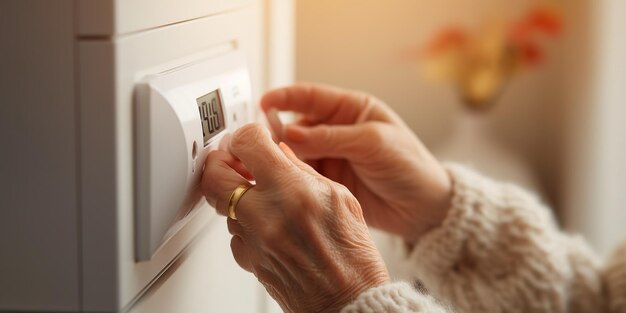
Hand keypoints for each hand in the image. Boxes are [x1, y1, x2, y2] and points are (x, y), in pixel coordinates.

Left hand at [201, 124, 389, 312]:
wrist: (349, 301)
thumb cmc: (353, 257)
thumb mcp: (340, 198)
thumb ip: (303, 171)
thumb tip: (280, 152)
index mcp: (292, 191)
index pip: (247, 144)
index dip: (246, 135)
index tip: (252, 139)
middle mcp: (266, 215)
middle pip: (214, 174)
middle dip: (220, 161)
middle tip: (233, 160)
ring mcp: (253, 240)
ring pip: (222, 204)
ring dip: (235, 194)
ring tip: (260, 195)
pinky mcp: (247, 260)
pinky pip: (233, 233)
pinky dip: (244, 223)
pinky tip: (267, 225)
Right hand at [261, 84, 451, 242]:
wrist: (425, 208)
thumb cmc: (410, 166)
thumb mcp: (372, 143)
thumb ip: (330, 137)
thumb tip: (290, 133)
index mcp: (350, 110)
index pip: (310, 97)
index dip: (285, 98)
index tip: (263, 103)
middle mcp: (336, 131)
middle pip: (296, 125)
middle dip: (277, 132)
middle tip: (260, 143)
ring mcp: (330, 157)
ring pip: (295, 152)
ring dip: (280, 157)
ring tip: (267, 163)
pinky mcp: (327, 182)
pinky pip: (301, 175)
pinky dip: (289, 176)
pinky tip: (280, 180)